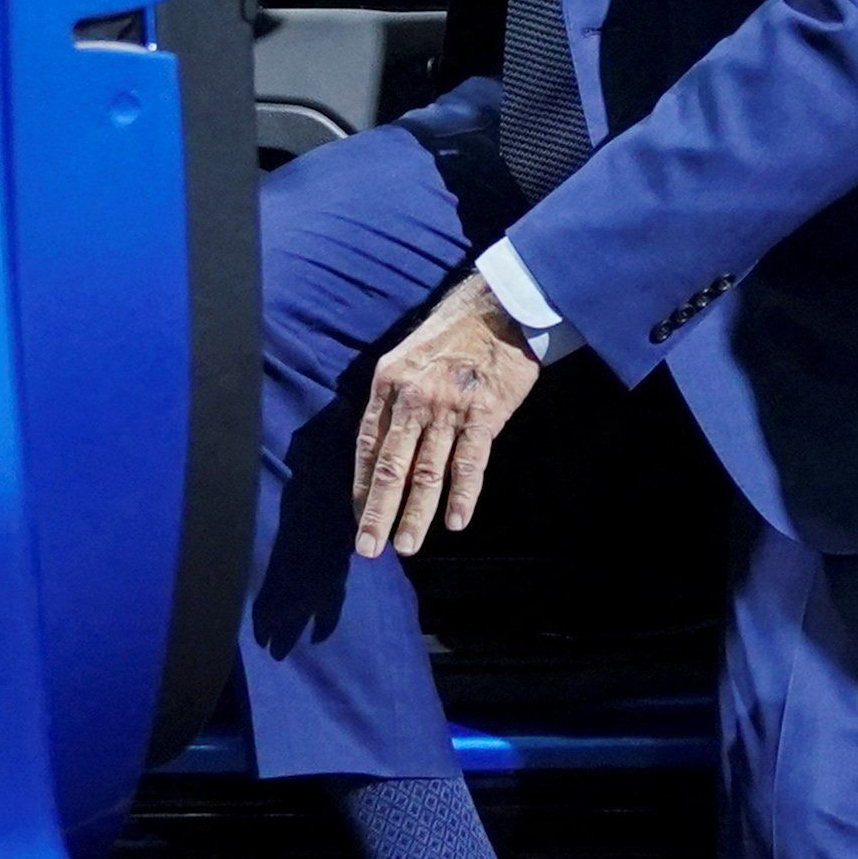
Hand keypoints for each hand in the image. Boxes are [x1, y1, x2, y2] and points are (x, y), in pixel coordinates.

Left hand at [353, 273, 546, 555]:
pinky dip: (463, 494)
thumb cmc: (451, 337)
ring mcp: (448, 408)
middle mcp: (413, 400)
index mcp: (388, 386)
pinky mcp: (484, 414)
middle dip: (378, 512)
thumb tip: (381, 448)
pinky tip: (456, 522)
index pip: (368, 448)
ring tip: (406, 546)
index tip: (359, 519)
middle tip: (368, 549)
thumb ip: (392, 401)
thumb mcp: (405, 359)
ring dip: (416, 514)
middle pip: (391, 467)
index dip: (362, 487)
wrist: (497, 309)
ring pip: (427, 472)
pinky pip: (470, 462)